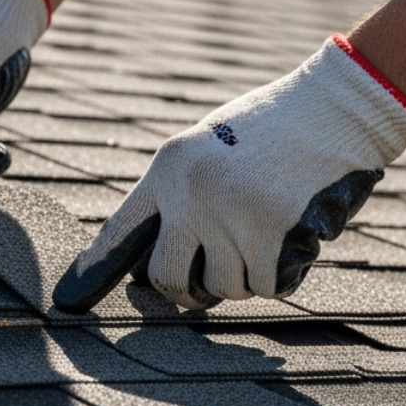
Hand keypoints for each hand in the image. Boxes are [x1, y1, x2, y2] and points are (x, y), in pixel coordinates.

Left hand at [52, 35, 405, 311]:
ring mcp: (231, 215)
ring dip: (246, 276)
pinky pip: (267, 285)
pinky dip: (282, 272)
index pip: (122, 229)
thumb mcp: (210, 147)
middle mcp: (191, 193)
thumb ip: (183, 193)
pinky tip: (294, 234)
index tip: (69, 299)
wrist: (337, 106)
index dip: (96, 269)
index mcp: (169, 167)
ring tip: (266, 232)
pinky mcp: (273, 233)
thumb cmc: (275, 128)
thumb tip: (161, 258)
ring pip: (225, 286)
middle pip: (167, 278)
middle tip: (207, 283)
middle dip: (187, 291)